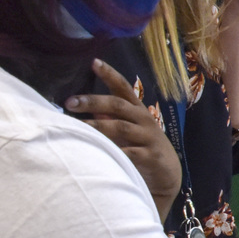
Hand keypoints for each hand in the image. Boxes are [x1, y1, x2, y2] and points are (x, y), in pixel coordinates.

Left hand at [66, 60, 181, 217]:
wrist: (168, 175)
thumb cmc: (143, 148)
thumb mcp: (129, 129)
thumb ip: (110, 117)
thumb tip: (85, 106)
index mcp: (137, 110)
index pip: (123, 87)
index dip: (110, 74)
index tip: (94, 62)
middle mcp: (143, 120)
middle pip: (117, 105)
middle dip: (93, 101)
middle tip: (70, 101)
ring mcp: (148, 137)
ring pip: (120, 127)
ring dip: (97, 126)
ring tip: (77, 127)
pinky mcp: (150, 156)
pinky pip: (130, 153)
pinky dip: (115, 152)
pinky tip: (99, 153)